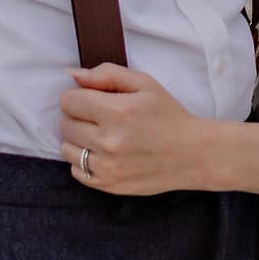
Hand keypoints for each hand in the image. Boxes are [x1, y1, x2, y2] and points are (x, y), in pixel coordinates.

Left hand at [60, 63, 206, 195]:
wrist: (193, 154)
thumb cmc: (168, 115)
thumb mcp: (145, 84)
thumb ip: (106, 74)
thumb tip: (72, 75)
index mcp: (118, 112)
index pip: (68, 101)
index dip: (79, 96)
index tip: (94, 99)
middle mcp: (109, 141)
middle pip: (65, 124)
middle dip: (79, 116)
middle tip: (101, 117)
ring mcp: (107, 167)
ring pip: (67, 148)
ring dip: (79, 139)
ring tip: (103, 135)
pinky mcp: (109, 185)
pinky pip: (76, 171)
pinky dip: (85, 161)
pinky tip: (105, 153)